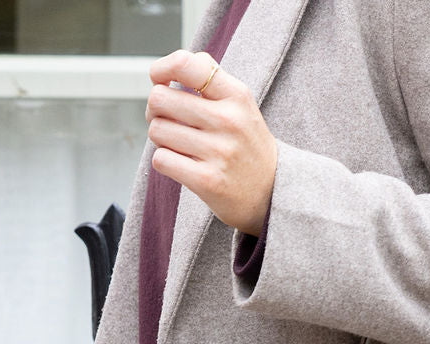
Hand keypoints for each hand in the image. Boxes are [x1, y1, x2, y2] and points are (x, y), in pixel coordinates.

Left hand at [146, 49, 277, 236]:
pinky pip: (161, 159)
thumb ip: (209, 80)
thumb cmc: (247, 145)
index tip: (160, 81)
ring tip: (179, 145)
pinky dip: (164, 161)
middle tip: (168, 120)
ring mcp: (219, 152)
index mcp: (236, 96)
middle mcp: (229, 121)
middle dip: (155, 110)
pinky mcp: (208, 181)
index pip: (185, 65)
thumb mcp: (240, 105)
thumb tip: (165, 72)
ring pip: (157, 130)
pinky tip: (181, 164)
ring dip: (161, 138)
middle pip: (160, 98)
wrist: (274, 193)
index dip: (161, 70)